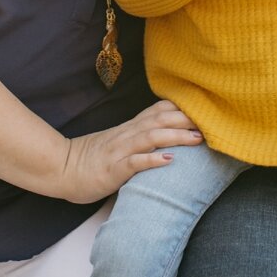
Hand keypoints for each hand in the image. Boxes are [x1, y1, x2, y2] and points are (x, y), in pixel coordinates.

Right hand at [53, 99, 201, 202]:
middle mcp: (128, 135)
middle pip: (160, 119)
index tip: (208, 108)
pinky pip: (134, 162)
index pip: (159, 109)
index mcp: (131, 128)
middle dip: (187, 119)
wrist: (62, 169)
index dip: (183, 107)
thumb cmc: (94, 158)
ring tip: (198, 139)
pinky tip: (169, 160)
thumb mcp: (121, 141)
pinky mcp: (113, 169)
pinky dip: (152, 160)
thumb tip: (169, 132)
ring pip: (151, 137)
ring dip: (175, 136)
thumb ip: (142, 135)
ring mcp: (120, 151)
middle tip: (213, 121)